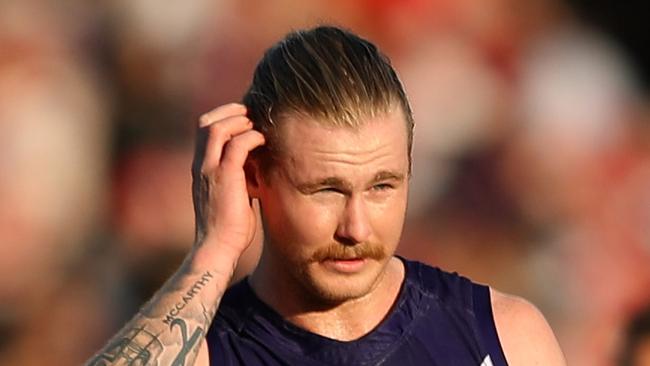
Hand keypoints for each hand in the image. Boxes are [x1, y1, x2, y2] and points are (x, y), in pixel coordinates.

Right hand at [191, 103, 264, 258]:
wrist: (217, 248)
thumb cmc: (228, 228)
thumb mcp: (230, 196)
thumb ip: (237, 179)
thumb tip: (255, 169)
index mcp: (201, 169)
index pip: (203, 131)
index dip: (222, 118)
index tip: (242, 118)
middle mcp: (201, 166)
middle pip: (205, 122)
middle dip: (228, 111)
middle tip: (249, 113)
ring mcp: (210, 170)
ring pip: (217, 128)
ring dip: (239, 120)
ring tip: (255, 125)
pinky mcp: (225, 177)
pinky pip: (237, 145)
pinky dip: (251, 137)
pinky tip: (262, 142)